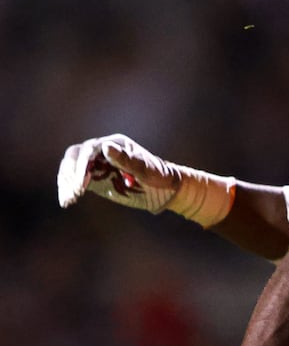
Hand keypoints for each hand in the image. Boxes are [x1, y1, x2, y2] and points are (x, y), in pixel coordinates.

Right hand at [58, 133, 183, 211]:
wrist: (164, 187)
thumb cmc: (158, 175)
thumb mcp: (144, 168)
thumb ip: (126, 159)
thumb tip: (106, 147)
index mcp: (114, 144)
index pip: (90, 149)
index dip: (82, 164)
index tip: (81, 183)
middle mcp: (102, 150)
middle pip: (75, 156)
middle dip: (71, 173)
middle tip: (75, 192)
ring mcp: (97, 163)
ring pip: (71, 168)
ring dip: (66, 183)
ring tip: (69, 200)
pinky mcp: (94, 177)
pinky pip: (75, 180)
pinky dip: (68, 189)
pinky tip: (67, 201)